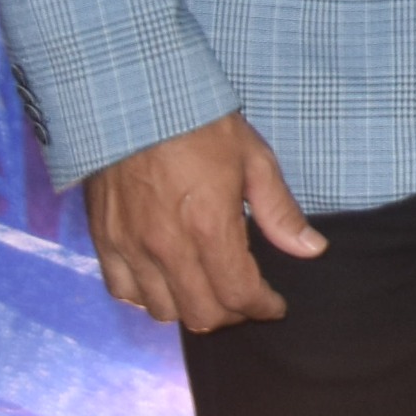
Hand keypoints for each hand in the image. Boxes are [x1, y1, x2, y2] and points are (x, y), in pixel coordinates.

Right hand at [85, 112, 326, 332]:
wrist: (135, 100)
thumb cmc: (201, 125)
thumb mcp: (254, 160)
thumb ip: (280, 212)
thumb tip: (311, 249)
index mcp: (209, 227)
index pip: (239, 294)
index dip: (262, 308)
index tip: (274, 306)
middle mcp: (167, 247)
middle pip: (201, 313)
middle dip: (232, 315)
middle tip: (247, 301)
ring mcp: (130, 247)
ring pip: (162, 310)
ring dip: (191, 309)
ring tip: (210, 292)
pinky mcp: (104, 241)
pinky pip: (123, 291)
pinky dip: (147, 298)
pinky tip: (166, 283)